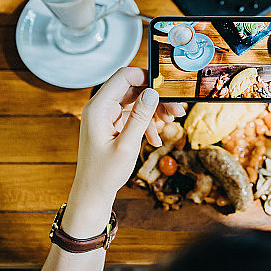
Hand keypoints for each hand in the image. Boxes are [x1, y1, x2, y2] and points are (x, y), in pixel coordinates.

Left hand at [63, 68, 183, 236]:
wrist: (93, 193)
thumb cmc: (104, 173)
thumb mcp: (127, 145)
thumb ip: (140, 117)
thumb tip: (152, 92)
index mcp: (98, 108)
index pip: (124, 77)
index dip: (146, 77)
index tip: (167, 88)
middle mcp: (100, 108)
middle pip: (132, 88)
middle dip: (155, 97)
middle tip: (177, 110)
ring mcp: (106, 116)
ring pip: (135, 102)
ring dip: (154, 111)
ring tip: (171, 122)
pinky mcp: (112, 125)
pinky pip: (133, 116)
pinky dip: (146, 124)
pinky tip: (156, 139)